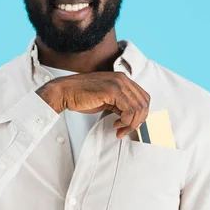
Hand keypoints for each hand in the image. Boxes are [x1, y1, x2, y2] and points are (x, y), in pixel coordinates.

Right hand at [36, 72, 150, 137]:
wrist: (65, 92)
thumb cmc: (82, 96)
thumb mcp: (107, 99)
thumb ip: (120, 103)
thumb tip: (132, 117)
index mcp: (123, 79)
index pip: (144, 98)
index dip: (141, 114)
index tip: (130, 124)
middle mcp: (123, 79)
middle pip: (144, 103)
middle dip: (137, 121)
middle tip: (125, 130)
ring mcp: (118, 84)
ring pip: (138, 108)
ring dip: (130, 123)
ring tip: (119, 129)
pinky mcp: (112, 91)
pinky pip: (129, 110)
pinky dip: (125, 121)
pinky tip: (115, 125)